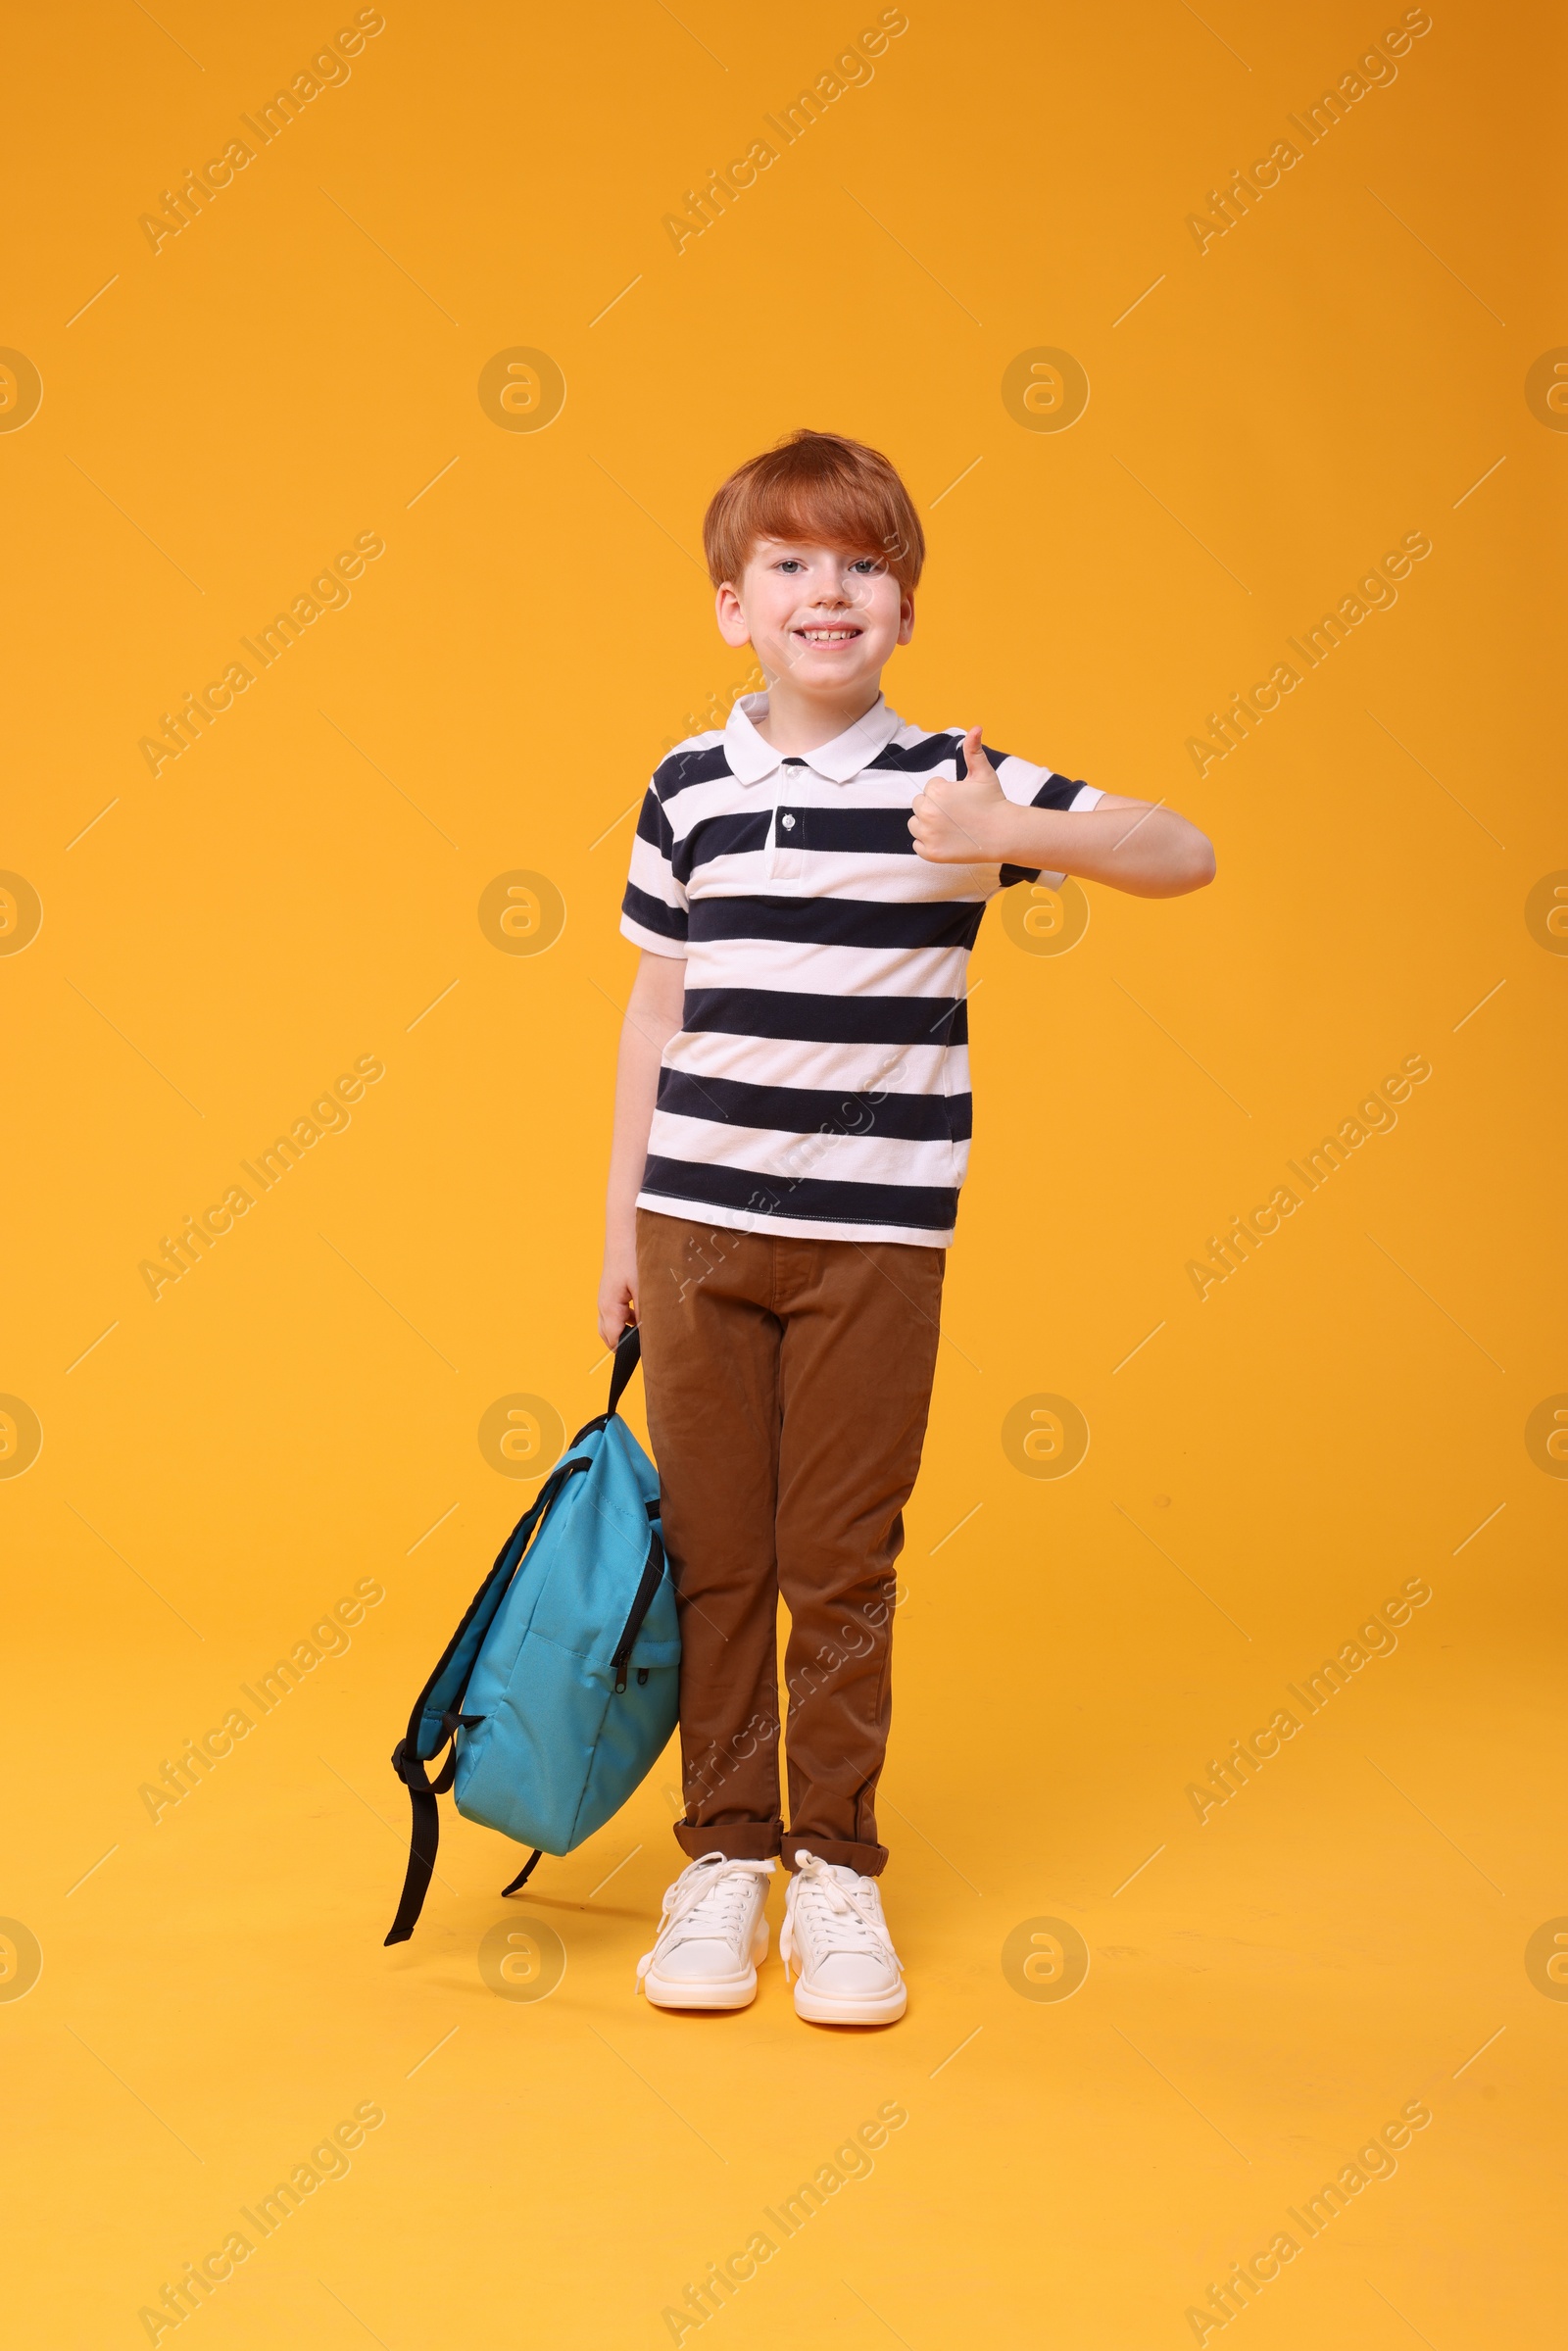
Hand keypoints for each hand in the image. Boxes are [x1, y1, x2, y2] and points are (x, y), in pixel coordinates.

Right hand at [597, 1247, 637, 1349]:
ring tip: (646, 1330)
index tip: (644, 1357)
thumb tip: (647, 1335)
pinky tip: (643, 1313)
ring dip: (626, 1330)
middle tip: (646, 1347)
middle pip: (609, 1336)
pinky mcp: (611, 1291)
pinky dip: (627, 1319)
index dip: (627, 1352)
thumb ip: (644, 1314)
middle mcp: (603, 1305)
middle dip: (625, 1344)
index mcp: (609, 1308)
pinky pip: (616, 1312)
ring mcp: (605, 1298)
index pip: (614, 1341)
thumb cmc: (632, 1258)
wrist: (624, 1233)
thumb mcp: (643, 1288)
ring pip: (612, 1325)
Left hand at [909, 726, 1009, 863]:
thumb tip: (976, 727)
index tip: (961, 800)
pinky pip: (917, 845)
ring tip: (951, 825)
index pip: (930, 788)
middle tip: (957, 813)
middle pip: (919, 805)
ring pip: (915, 824)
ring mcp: (928, 835)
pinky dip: (929, 843)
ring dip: (927, 824)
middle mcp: (928, 812)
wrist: (1004, 834)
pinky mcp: (931, 853)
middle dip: (934, 807)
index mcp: (936, 791)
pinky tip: (948, 839)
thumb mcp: (983, 773)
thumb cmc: (993, 802)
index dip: (946, 792)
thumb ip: (973, 750)